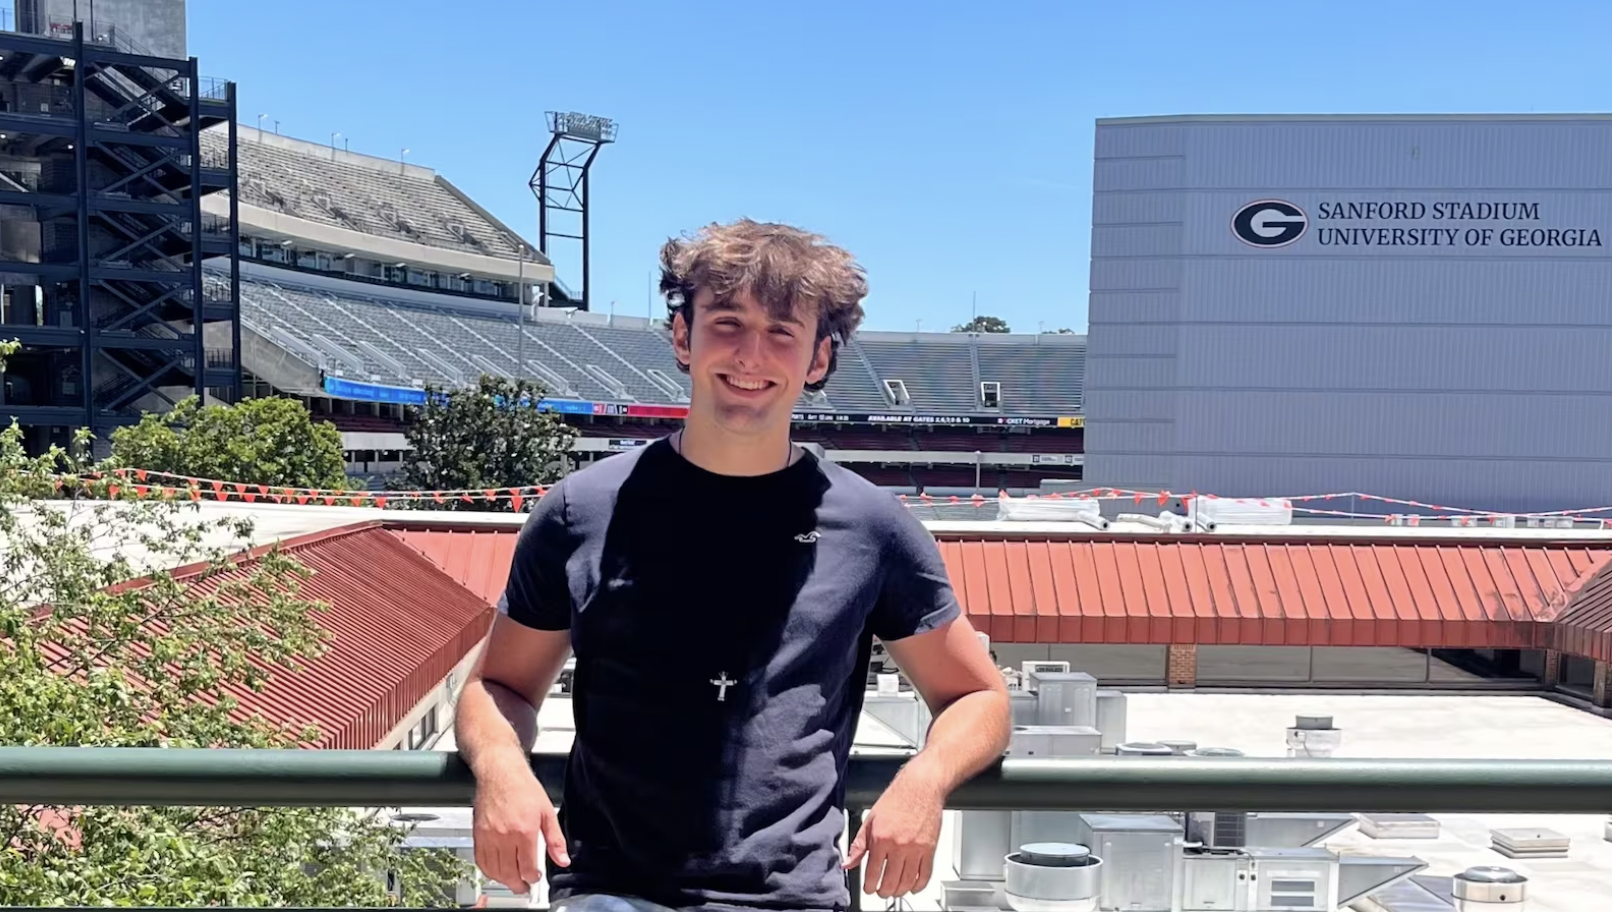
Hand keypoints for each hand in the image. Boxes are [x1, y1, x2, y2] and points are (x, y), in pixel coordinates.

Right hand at [471, 765, 569, 893]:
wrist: (500, 772)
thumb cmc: (523, 787)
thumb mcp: (547, 812)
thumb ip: (555, 840)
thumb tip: (563, 859)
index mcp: (524, 831)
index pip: (527, 868)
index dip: (533, 878)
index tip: (536, 877)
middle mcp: (504, 836)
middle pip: (509, 873)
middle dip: (519, 884)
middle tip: (525, 886)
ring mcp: (488, 836)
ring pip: (494, 870)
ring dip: (504, 880)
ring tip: (512, 881)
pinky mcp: (478, 834)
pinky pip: (480, 861)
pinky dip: (488, 871)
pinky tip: (496, 871)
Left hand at [843, 778, 944, 898]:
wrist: (921, 787)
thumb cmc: (896, 799)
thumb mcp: (870, 821)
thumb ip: (858, 845)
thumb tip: (847, 863)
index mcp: (880, 839)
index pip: (872, 873)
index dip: (869, 886)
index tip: (869, 888)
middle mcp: (898, 846)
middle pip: (890, 881)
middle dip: (883, 892)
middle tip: (881, 891)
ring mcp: (916, 849)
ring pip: (907, 882)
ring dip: (899, 891)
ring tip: (894, 890)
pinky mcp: (930, 849)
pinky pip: (925, 875)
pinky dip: (918, 885)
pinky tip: (912, 886)